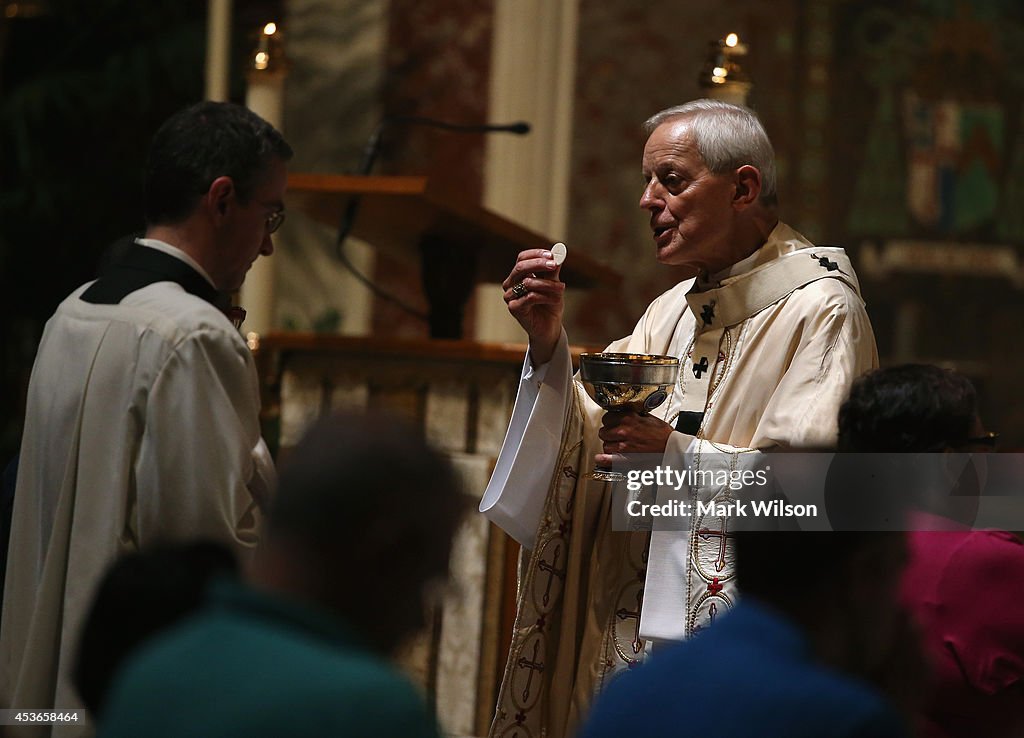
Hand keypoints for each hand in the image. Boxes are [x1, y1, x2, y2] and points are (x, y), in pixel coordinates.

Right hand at [502, 249, 563, 365]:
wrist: (550, 327)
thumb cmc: (550, 305)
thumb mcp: (554, 284)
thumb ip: (553, 270)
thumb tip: (558, 253)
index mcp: (519, 275)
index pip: (522, 258)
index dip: (536, 254)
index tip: (552, 255)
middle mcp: (511, 284)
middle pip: (520, 267)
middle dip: (539, 264)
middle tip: (555, 265)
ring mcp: (510, 297)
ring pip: (528, 282)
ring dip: (548, 284)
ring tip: (561, 288)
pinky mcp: (514, 309)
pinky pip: (530, 297)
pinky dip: (545, 296)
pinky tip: (554, 300)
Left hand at [595, 411, 674, 466]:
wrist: (672, 447)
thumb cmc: (663, 434)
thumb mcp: (648, 417)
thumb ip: (633, 415)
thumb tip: (624, 414)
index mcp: (628, 418)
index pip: (607, 417)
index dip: (610, 421)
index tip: (613, 423)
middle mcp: (623, 430)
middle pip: (604, 431)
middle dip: (609, 433)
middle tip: (615, 435)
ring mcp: (623, 445)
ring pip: (605, 444)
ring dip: (610, 445)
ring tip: (617, 446)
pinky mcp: (625, 458)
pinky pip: (608, 458)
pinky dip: (603, 459)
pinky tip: (600, 458)